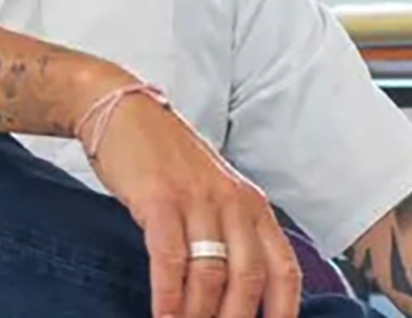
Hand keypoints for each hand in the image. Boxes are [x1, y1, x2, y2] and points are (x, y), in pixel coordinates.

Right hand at [84, 86, 301, 317]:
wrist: (127, 114)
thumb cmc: (170, 163)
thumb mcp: (216, 195)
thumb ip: (232, 236)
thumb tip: (236, 296)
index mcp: (254, 206)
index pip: (284, 269)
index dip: (284, 311)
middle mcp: (234, 202)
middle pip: (249, 278)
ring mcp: (198, 199)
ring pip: (211, 274)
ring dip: (198, 316)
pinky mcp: (161, 199)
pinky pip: (170, 257)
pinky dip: (168, 296)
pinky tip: (163, 317)